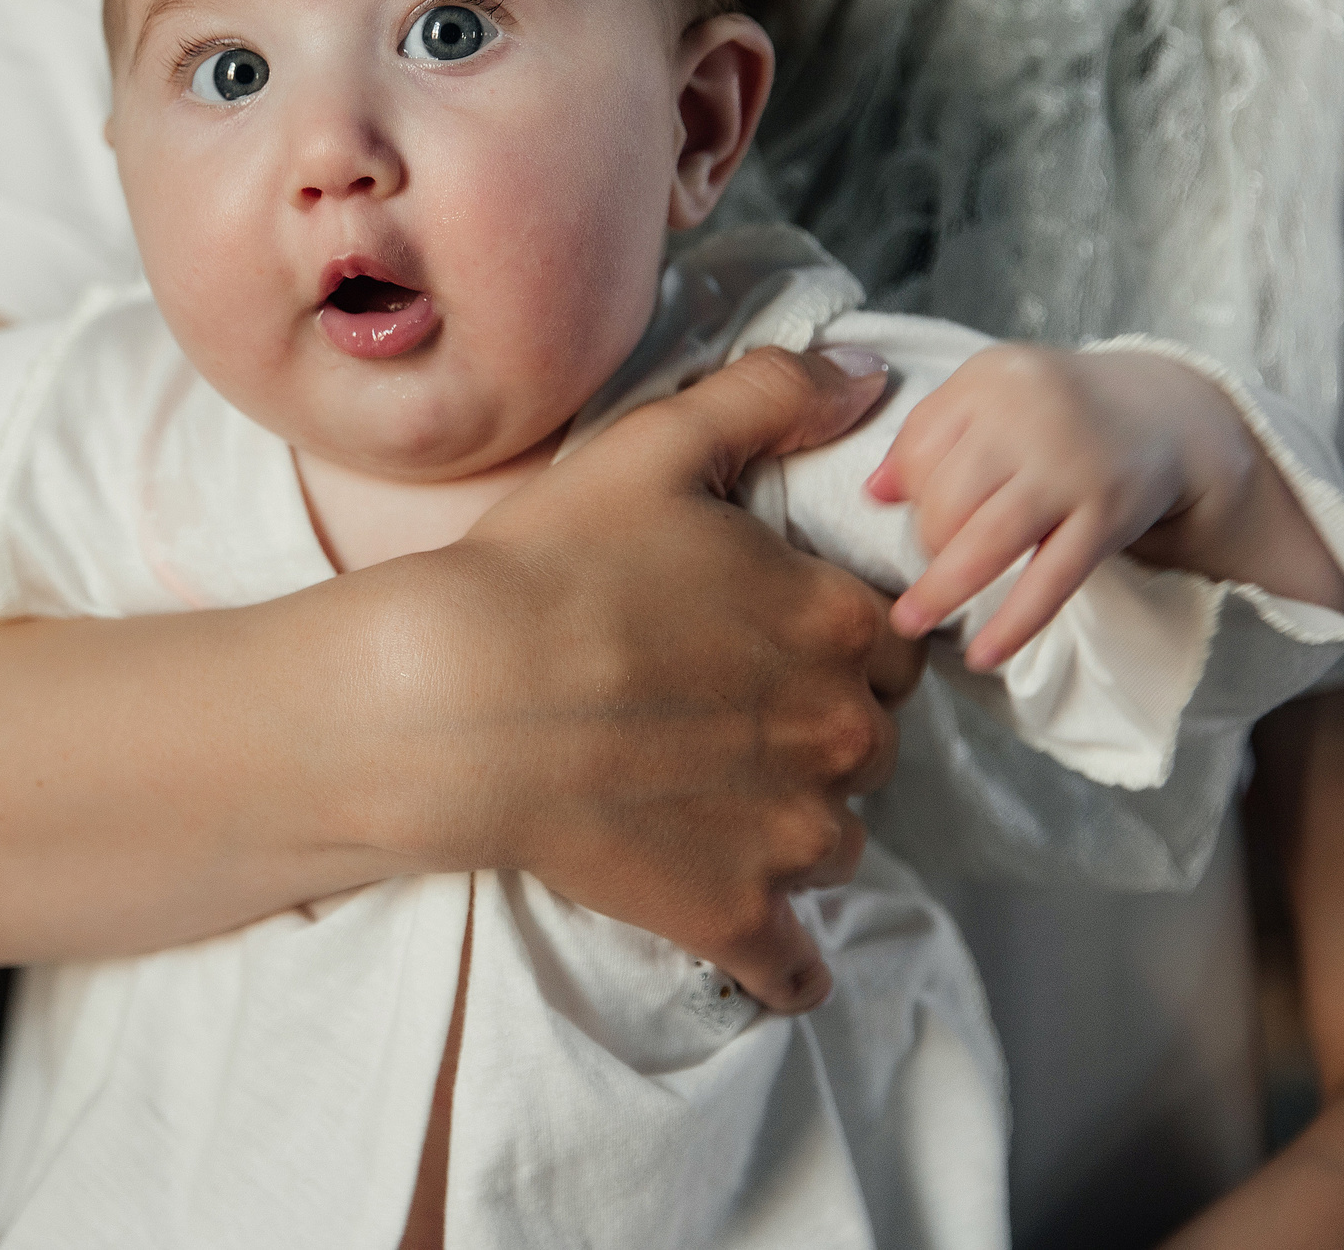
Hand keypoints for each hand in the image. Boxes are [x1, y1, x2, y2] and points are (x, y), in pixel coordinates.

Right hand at [386, 346, 925, 1011]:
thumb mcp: (656, 448)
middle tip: (723, 718)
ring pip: (840, 843)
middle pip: (869, 744)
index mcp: (835, 623)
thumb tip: (869, 377)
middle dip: (815, 733)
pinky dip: (781, 957)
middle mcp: (838, 733)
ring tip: (710, 805)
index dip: (832, 641)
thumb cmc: (546, 568)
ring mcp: (790, 834)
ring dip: (794, 830)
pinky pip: (793, 966)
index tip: (766, 643)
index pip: (892, 644)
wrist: (450, 697)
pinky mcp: (731, 914)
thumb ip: (771, 398)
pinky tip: (749, 935)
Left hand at [869, 345, 1343, 670]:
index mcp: (991, 379)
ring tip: (911, 622)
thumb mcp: (989, 397)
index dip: (910, 488)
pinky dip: (1014, 624)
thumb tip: (873, 493)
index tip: (919, 507)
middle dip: (929, 538)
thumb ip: (927, 437)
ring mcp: (1072, 469)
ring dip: (942, 590)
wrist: (1163, 414)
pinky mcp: (1107, 517)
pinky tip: (984, 655)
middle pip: (945, 498)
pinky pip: (1050, 581)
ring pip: (986, 541)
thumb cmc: (1053, 410)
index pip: (919, 447)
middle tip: (936, 554)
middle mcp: (1031, 417)